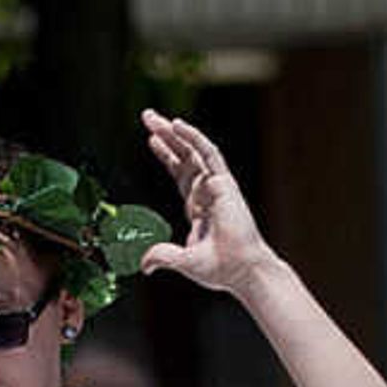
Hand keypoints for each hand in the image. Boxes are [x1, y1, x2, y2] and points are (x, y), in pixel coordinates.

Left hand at [136, 110, 276, 294]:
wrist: (242, 269)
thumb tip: (144, 265)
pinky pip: (208, 153)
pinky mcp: (225, 183)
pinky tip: (177, 125)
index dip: (167, 156)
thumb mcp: (185, 261)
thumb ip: (163, 257)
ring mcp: (217, 185)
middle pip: (184, 156)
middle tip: (147, 117)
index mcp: (199, 206)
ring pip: (192, 150)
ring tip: (153, 118)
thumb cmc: (221, 268)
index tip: (153, 141)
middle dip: (166, 137)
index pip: (181, 174)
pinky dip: (193, 137)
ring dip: (173, 133)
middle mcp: (207, 192)